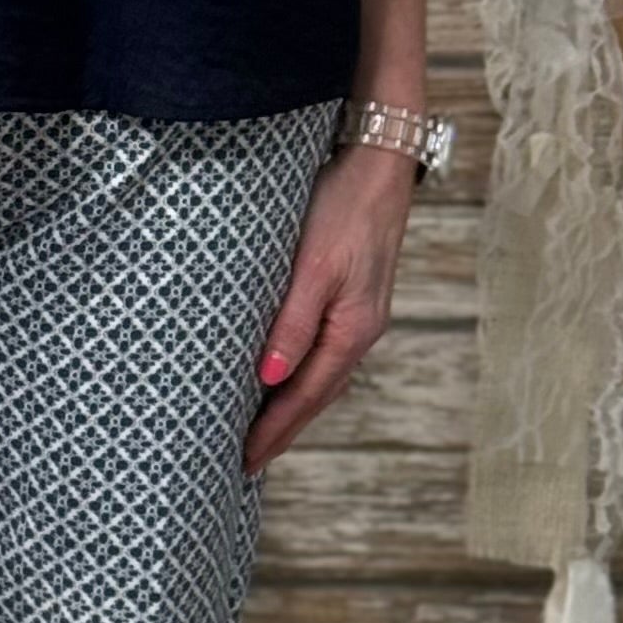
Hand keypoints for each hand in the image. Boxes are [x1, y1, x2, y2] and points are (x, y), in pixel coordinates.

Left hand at [243, 145, 415, 473]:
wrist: (378, 159)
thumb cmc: (344, 207)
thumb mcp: (314, 267)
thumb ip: (292, 324)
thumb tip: (269, 380)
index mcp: (351, 330)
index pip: (304, 397)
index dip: (273, 431)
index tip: (244, 461)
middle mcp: (359, 330)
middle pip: (315, 395)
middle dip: (282, 430)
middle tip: (245, 462)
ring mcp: (358, 315)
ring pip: (319, 376)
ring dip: (290, 406)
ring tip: (260, 431)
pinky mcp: (351, 296)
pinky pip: (321, 352)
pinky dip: (300, 375)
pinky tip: (282, 376)